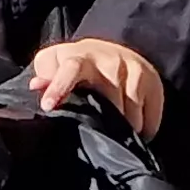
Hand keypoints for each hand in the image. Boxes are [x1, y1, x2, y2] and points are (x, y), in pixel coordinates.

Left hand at [31, 36, 165, 137]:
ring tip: (114, 137)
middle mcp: (110, 62)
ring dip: (122, 131)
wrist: (113, 51)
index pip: (70, 70)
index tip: (47, 106)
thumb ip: (45, 76)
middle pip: (108, 102)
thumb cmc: (78, 65)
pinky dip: (142, 131)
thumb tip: (37, 86)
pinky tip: (132, 133)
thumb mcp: (56, 64)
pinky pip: (149, 119)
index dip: (59, 88)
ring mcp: (134, 70)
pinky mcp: (153, 81)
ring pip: (130, 115)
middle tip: (94, 138)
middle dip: (101, 122)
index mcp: (81, 58)